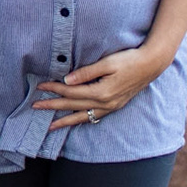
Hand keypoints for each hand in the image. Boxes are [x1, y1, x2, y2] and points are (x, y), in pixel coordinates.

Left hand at [34, 45, 170, 129]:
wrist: (151, 65)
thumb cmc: (129, 60)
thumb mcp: (107, 63)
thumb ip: (86, 72)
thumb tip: (67, 79)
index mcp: (102, 92)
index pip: (71, 91)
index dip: (54, 88)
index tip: (40, 86)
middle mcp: (105, 103)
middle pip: (73, 106)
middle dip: (53, 106)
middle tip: (35, 107)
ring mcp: (111, 107)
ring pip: (83, 116)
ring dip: (65, 121)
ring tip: (49, 126)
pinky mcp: (114, 106)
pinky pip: (93, 117)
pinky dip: (81, 120)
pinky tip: (73, 122)